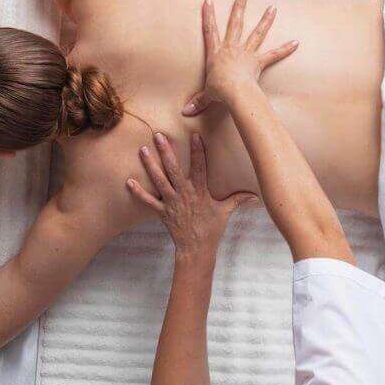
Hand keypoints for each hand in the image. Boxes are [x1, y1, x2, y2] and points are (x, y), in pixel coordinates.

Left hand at [127, 132, 255, 255]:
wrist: (196, 249)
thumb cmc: (211, 230)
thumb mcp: (225, 212)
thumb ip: (238, 200)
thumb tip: (255, 196)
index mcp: (200, 191)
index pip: (200, 167)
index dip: (198, 151)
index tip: (194, 136)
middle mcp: (185, 194)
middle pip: (174, 169)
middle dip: (166, 152)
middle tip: (158, 136)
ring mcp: (172, 203)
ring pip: (159, 180)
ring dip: (150, 165)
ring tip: (142, 150)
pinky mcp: (162, 212)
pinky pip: (149, 201)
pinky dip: (138, 192)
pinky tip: (128, 181)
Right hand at [181, 0, 298, 116]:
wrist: (234, 92)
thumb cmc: (219, 91)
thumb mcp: (206, 95)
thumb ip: (198, 101)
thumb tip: (186, 112)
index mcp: (216, 53)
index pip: (210, 30)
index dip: (208, 15)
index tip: (209, 0)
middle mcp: (231, 49)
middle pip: (235, 24)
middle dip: (239, 7)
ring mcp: (246, 54)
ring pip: (257, 33)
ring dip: (265, 20)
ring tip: (273, 7)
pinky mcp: (258, 62)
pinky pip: (274, 55)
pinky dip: (285, 49)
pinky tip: (296, 42)